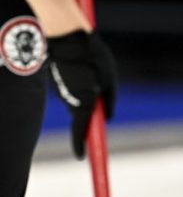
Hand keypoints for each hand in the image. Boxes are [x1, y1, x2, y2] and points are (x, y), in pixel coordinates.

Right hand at [47, 30, 116, 158]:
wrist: (70, 38)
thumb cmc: (95, 60)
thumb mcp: (110, 82)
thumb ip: (110, 101)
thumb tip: (108, 118)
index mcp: (85, 105)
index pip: (80, 131)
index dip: (80, 146)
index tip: (81, 158)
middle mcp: (71, 102)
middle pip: (83, 115)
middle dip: (93, 111)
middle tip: (101, 91)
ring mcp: (62, 93)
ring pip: (79, 102)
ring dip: (87, 94)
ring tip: (93, 72)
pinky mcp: (59, 84)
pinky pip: (72, 91)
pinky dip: (79, 85)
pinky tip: (83, 69)